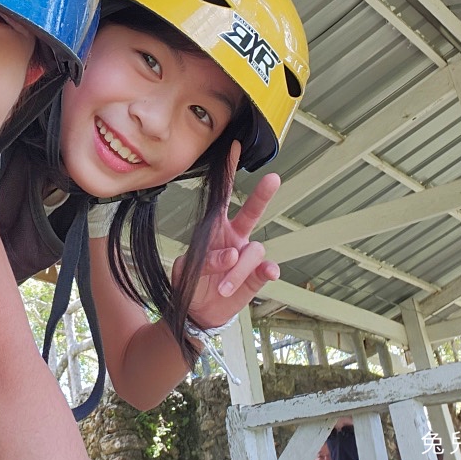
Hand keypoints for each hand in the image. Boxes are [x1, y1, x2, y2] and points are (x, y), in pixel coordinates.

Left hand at [171, 141, 280, 330]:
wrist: (198, 312)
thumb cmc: (191, 283)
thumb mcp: (187, 270)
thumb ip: (207, 261)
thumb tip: (234, 256)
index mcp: (214, 229)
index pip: (222, 195)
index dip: (228, 172)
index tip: (234, 147)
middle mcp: (234, 237)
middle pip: (252, 212)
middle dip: (262, 195)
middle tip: (272, 179)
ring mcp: (247, 256)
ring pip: (251, 252)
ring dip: (237, 271)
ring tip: (222, 287)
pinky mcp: (256, 275)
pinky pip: (265, 269)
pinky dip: (265, 272)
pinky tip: (267, 274)